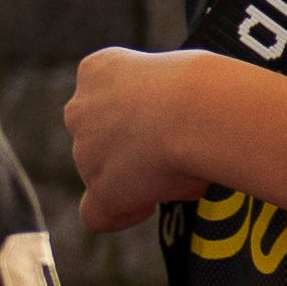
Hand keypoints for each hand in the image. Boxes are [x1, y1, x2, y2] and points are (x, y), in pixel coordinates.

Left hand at [59, 46, 214, 238]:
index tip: (163, 123)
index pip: (104, 99)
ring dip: (136, 177)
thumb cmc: (205, 87)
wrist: (199, 111)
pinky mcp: (101, 188)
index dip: (133, 116)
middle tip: (176, 151)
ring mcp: (86, 151)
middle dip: (133, 148)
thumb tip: (175, 138)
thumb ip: (160, 99)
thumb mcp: (174, 74)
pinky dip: (121, 214)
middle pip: (101, 139)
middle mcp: (81, 109)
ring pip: (104, 173)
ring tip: (182, 172)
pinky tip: (148, 207)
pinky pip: (98, 214)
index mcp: (97, 71)